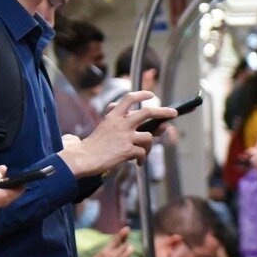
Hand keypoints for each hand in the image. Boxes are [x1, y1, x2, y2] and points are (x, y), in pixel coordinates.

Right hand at [61, 92, 175, 177]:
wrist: (83, 157)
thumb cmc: (94, 145)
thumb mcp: (104, 126)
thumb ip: (119, 121)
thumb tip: (137, 119)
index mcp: (113, 116)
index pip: (129, 98)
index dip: (142, 94)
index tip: (150, 94)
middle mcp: (120, 123)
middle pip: (147, 112)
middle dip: (163, 112)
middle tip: (173, 112)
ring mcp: (124, 136)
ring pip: (148, 136)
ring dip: (149, 146)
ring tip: (143, 153)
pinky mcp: (126, 150)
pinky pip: (142, 152)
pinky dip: (141, 158)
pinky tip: (137, 162)